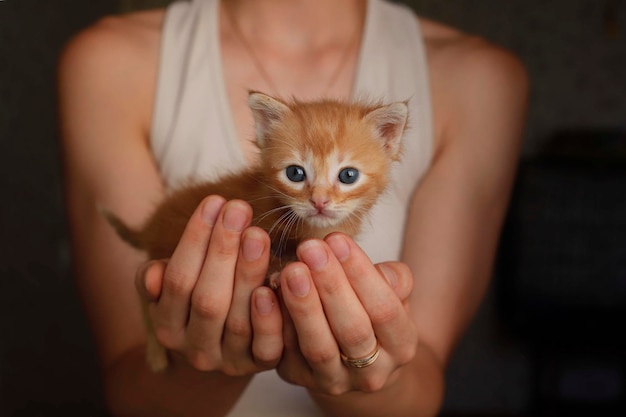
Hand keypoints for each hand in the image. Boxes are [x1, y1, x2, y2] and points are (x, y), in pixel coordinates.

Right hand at [135, 196, 282, 374]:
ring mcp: (229, 361)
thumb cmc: (202, 295)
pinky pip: (266, 347)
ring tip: (258, 234)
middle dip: (223, 250)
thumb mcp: (175, 287)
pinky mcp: (261, 364)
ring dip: (249, 273)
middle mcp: (195, 350)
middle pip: (207, 299)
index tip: (214, 201)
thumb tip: (151, 275)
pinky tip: (275, 283)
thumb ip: (159, 280)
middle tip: (239, 208)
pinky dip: (270, 317)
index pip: (178, 280)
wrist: (228, 344)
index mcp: (168, 327)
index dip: (195, 240)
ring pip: (237, 320)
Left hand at [277, 233, 416, 394]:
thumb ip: (393, 280)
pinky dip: (276, 322)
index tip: (338, 239)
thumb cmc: (371, 311)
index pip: (385, 310)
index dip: (362, 275)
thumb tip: (382, 270)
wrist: (352, 359)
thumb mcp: (391, 294)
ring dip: (303, 307)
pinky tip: (268, 293)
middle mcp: (371, 373)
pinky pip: (285, 353)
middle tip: (310, 248)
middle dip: (330, 286)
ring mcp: (333, 380)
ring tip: (291, 270)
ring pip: (318, 348)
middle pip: (353, 331)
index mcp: (401, 347)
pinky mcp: (298, 378)